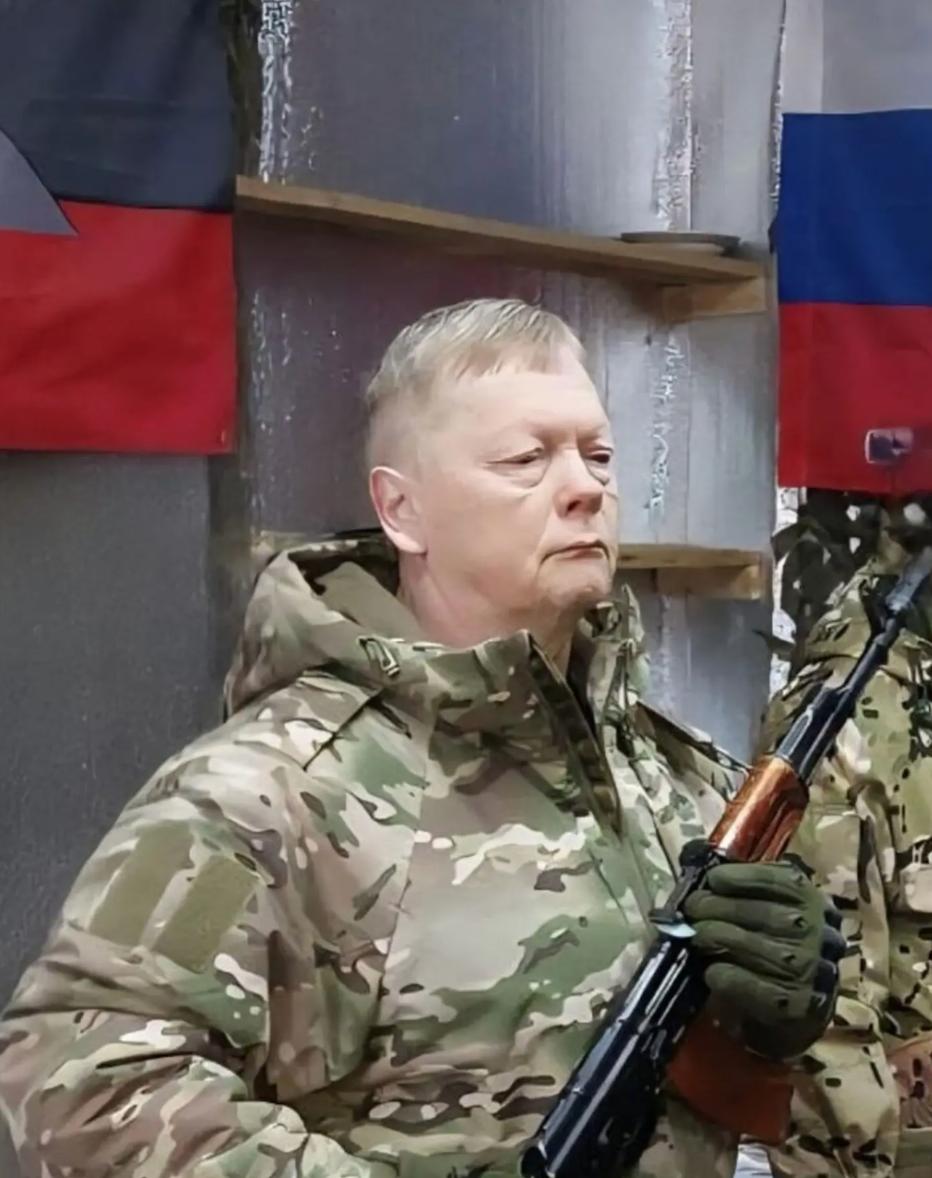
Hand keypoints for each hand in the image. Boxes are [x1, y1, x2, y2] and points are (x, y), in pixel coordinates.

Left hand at [681, 848, 845, 1059]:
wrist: (804, 1006)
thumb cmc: (781, 943)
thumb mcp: (777, 906)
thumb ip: (746, 885)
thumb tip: (693, 854)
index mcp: (811, 901)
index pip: (776, 881)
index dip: (739, 877)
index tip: (712, 880)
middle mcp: (816, 932)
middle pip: (757, 912)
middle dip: (715, 907)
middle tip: (691, 909)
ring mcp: (808, 970)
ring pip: (748, 945)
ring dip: (713, 938)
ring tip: (696, 936)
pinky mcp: (795, 1004)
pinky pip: (749, 984)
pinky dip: (724, 975)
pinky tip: (712, 972)